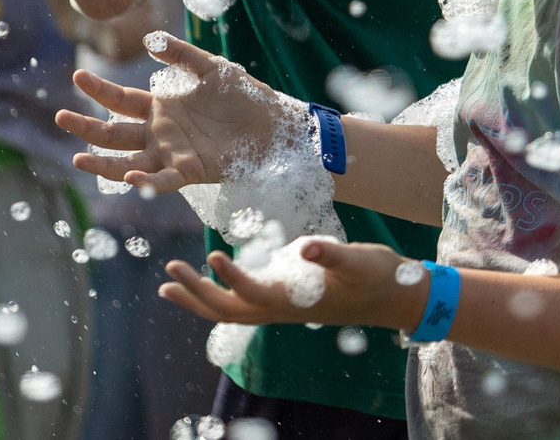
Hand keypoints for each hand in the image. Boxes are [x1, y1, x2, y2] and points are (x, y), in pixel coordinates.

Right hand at [54, 40, 305, 192]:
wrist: (272, 123)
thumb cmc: (242, 94)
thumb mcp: (210, 67)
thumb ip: (180, 55)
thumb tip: (148, 40)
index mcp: (161, 105)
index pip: (120, 100)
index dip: (99, 90)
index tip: (78, 76)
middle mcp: (159, 132)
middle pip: (114, 133)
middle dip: (86, 127)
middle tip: (60, 117)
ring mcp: (170, 155)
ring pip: (127, 162)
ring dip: (103, 163)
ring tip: (78, 159)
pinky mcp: (189, 172)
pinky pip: (162, 181)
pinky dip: (146, 182)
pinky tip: (130, 178)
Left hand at [162, 238, 424, 332]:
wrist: (392, 296)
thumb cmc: (377, 277)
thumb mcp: (359, 262)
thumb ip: (332, 256)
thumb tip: (307, 247)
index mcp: (296, 300)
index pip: (254, 295)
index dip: (232, 277)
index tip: (213, 254)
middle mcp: (281, 309)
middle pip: (228, 311)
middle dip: (196, 294)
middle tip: (169, 272)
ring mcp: (280, 306)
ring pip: (229, 311)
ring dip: (197, 299)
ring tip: (167, 285)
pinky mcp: (283, 297)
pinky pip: (240, 302)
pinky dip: (216, 294)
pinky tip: (204, 279)